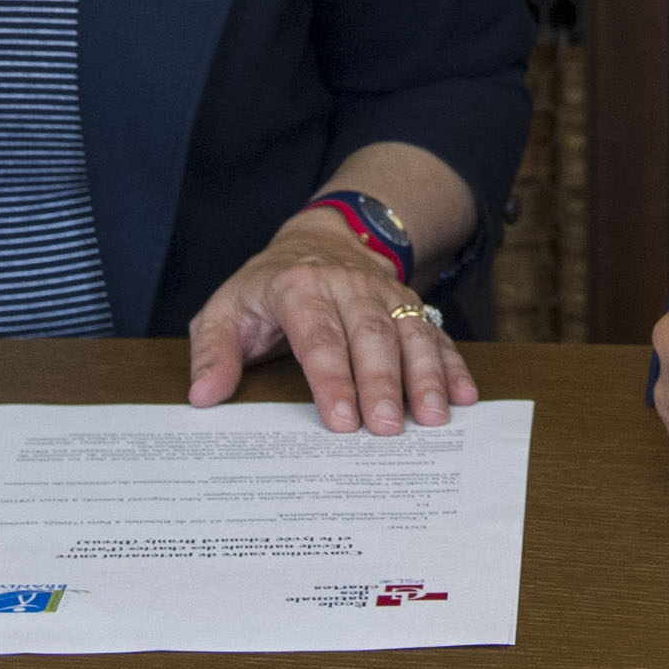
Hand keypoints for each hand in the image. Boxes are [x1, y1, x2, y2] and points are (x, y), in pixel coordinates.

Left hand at [185, 217, 480, 435]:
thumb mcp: (226, 310)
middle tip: (388, 430)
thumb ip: (214, 352)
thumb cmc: (266, 289)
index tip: (342, 420)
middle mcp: (347, 286)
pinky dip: (452, 364)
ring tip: (434, 417)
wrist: (317, 238)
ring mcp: (384, 293)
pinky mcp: (408, 303)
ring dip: (425, 376)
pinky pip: (435, 333)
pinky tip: (463, 395)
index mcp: (298, 287)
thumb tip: (205, 395)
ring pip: (410, 332)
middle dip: (382, 383)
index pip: (318, 336)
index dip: (331, 379)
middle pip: (371, 336)